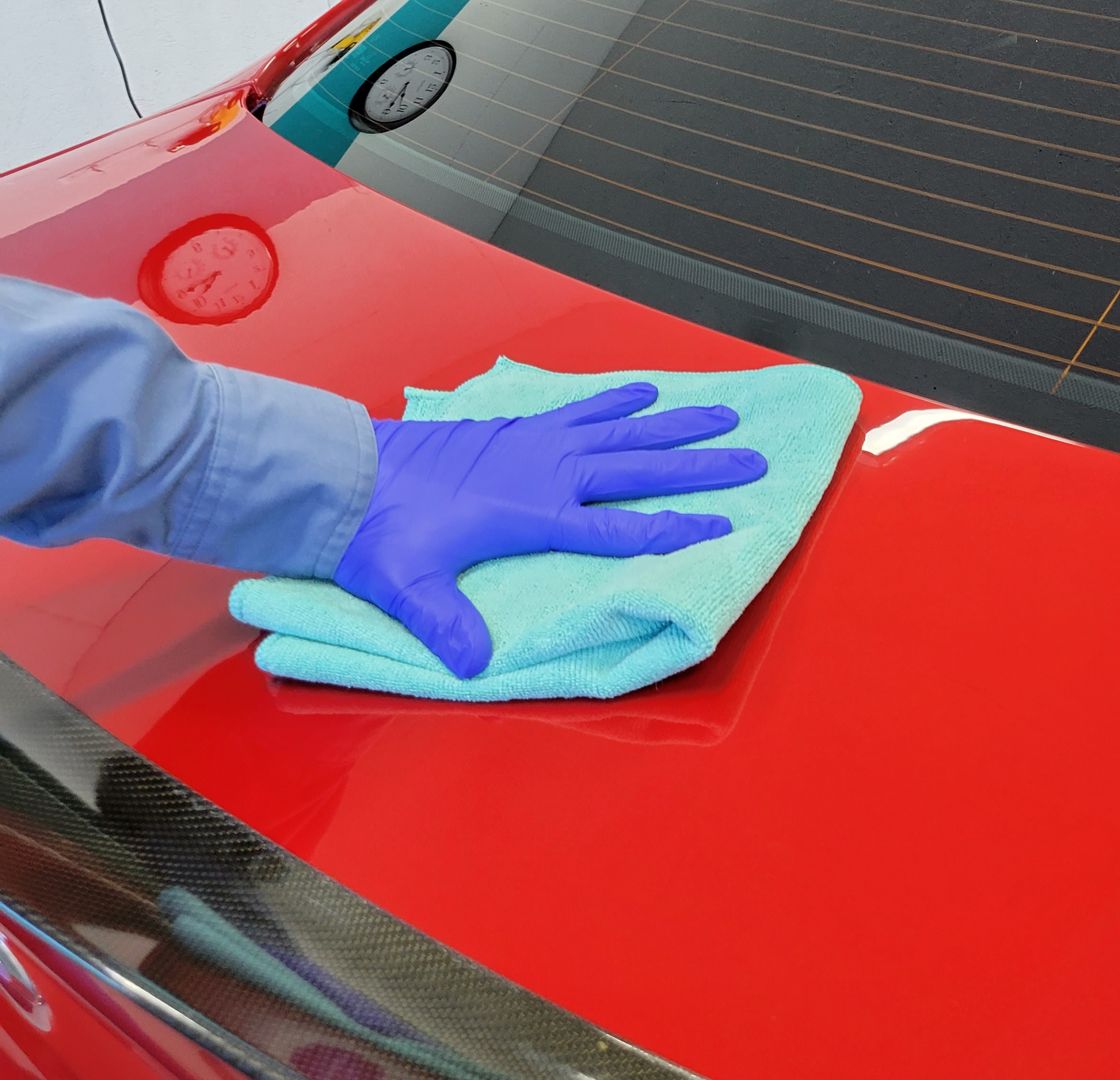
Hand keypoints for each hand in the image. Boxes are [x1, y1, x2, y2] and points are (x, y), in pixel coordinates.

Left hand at [333, 382, 766, 677]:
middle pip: (638, 469)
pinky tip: (644, 392)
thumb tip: (475, 663)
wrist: (339, 474)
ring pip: (620, 432)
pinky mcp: (516, 429)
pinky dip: (614, 401)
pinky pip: (579, 410)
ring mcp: (533, 444)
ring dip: (673, 426)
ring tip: (722, 415)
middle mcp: (545, 471)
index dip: (673, 530)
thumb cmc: (376, 534)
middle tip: (752, 462)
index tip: (724, 525)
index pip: (618, 529)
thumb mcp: (406, 586)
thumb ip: (443, 621)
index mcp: (532, 513)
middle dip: (698, 469)